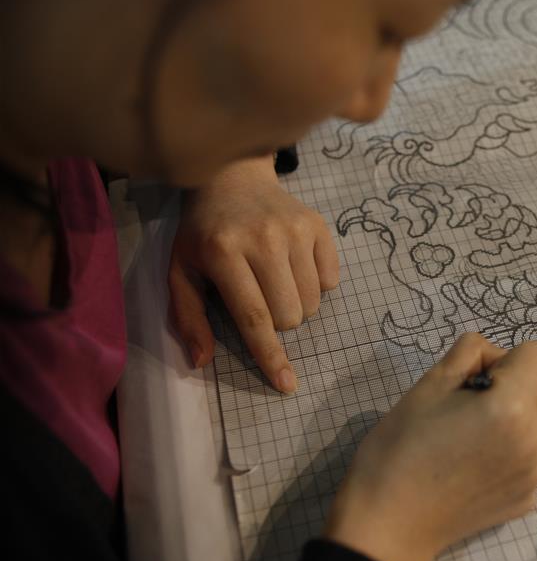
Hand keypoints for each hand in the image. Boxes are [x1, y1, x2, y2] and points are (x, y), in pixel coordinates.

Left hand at [168, 155, 339, 392]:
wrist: (231, 176)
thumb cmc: (203, 231)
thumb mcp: (180, 271)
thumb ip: (189, 317)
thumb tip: (202, 361)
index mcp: (224, 253)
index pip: (254, 317)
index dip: (270, 355)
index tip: (285, 384)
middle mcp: (264, 239)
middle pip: (289, 315)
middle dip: (278, 323)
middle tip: (260, 298)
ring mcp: (295, 230)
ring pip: (313, 302)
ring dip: (297, 306)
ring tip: (276, 282)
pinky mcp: (318, 225)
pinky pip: (331, 280)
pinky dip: (316, 285)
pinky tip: (294, 266)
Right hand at [324, 333, 536, 560]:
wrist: (388, 523)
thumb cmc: (399, 447)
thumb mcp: (429, 383)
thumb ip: (470, 353)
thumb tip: (492, 358)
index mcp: (512, 407)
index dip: (504, 358)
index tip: (472, 382)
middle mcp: (535, 440)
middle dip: (507, 386)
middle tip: (462, 409)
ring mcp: (535, 473)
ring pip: (534, 419)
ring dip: (509, 417)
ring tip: (465, 439)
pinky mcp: (528, 496)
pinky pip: (528, 452)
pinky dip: (507, 449)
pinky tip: (471, 465)